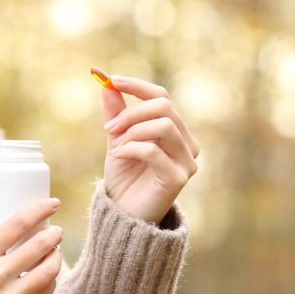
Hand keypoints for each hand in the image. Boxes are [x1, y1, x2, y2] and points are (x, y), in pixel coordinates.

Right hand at [0, 199, 62, 293]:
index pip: (18, 224)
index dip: (40, 209)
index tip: (53, 203)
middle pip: (39, 245)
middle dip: (55, 234)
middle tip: (57, 231)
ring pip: (48, 271)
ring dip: (57, 257)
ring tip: (55, 251)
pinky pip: (45, 292)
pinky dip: (51, 281)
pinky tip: (47, 274)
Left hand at [102, 75, 198, 223]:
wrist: (124, 213)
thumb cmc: (124, 177)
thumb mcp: (118, 139)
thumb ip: (117, 113)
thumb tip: (107, 84)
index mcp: (175, 130)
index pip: (162, 97)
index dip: (137, 86)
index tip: (112, 80)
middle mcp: (186, 143)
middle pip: (164, 107)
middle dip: (131, 113)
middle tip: (109, 128)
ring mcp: (186, 161)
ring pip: (163, 125)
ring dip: (132, 131)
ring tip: (116, 146)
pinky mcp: (178, 177)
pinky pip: (153, 150)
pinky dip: (131, 148)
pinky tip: (119, 157)